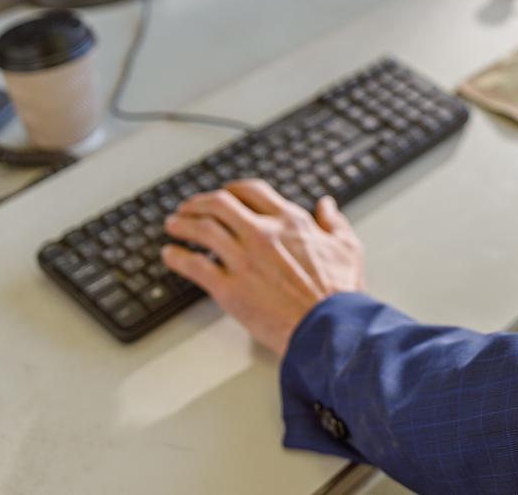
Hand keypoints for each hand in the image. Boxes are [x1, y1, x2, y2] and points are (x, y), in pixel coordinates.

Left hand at [161, 180, 366, 357]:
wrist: (328, 328)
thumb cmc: (340, 292)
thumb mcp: (347, 247)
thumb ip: (334, 222)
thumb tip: (327, 205)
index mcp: (290, 221)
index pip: (251, 191)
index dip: (232, 189)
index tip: (224, 194)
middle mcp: (262, 234)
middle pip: (219, 204)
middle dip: (199, 203)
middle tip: (188, 208)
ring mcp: (243, 260)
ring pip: (202, 230)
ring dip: (182, 224)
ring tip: (173, 225)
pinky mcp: (229, 288)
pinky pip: (194, 266)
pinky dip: (177, 258)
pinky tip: (170, 255)